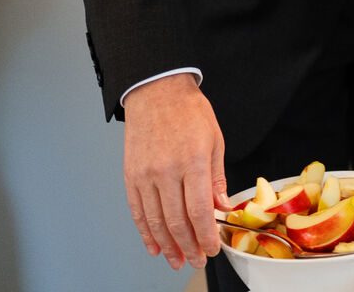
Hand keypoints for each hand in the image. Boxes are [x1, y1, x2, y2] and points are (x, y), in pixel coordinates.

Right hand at [122, 74, 228, 269]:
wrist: (157, 92)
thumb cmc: (190, 112)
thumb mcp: (215, 140)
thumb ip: (216, 178)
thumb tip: (222, 208)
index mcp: (192, 161)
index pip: (200, 211)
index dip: (205, 236)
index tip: (212, 250)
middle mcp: (166, 171)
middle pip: (176, 221)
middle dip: (188, 246)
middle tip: (197, 261)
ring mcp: (145, 175)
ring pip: (155, 221)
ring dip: (167, 245)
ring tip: (176, 261)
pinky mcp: (130, 176)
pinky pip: (137, 211)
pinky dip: (145, 232)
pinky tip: (153, 246)